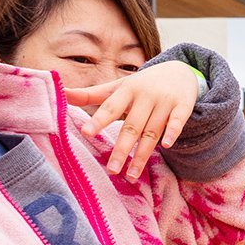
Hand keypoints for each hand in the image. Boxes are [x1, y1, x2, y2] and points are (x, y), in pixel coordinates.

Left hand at [66, 60, 201, 180]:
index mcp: (127, 90)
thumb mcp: (117, 87)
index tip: (86, 133)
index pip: (110, 107)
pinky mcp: (183, 106)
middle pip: (132, 126)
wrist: (178, 70)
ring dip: (142, 153)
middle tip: (112, 170)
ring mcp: (165, 101)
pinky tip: (167, 146)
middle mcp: (145, 95)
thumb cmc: (141, 85)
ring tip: (132, 174)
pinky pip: (178, 121)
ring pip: (152, 131)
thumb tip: (61, 92)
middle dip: (122, 149)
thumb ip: (90, 94)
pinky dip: (173, 132)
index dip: (98, 120)